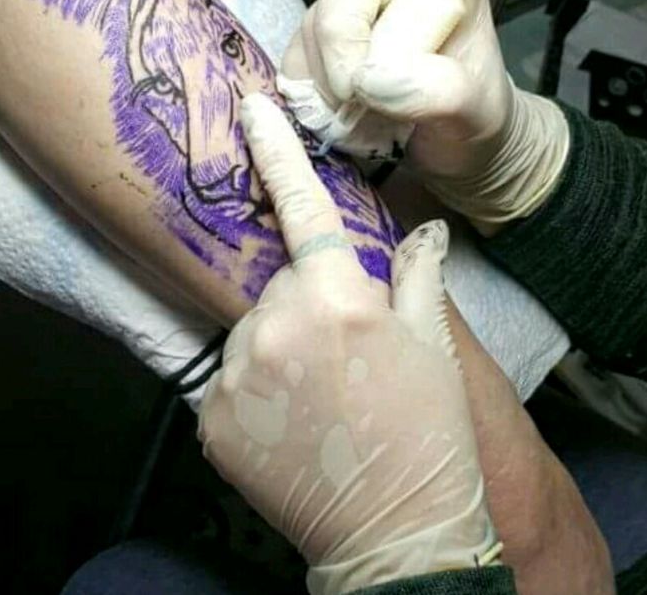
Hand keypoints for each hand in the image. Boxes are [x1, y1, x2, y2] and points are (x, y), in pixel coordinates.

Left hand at [198, 92, 498, 593]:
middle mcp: (275, 327)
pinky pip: (229, 377)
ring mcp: (236, 376)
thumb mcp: (434, 349)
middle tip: (342, 352)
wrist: (398, 538)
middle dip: (304, 302)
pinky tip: (291, 420)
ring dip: (276, 345)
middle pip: (277, 284)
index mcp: (337, 300)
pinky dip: (254, 388)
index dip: (277, 151)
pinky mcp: (212, 419)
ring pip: (249, 329)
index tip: (252, 107)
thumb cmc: (430, 436)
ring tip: (319, 395)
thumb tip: (424, 230)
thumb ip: (420, 277)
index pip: (302, 207)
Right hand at [281, 0, 568, 230]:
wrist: (464, 149)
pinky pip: (293, 67)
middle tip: (364, 111)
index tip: (370, 95)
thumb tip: (371, 81)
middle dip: (335, 71)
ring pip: (303, 42)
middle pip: (322, 11)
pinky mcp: (324, 48)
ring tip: (363, 118)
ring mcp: (348, 15)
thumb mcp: (473, 110)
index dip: (351, 40)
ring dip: (323, 92)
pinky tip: (344, 117)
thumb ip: (435, 90)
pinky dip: (309, 100)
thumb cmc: (475, 121)